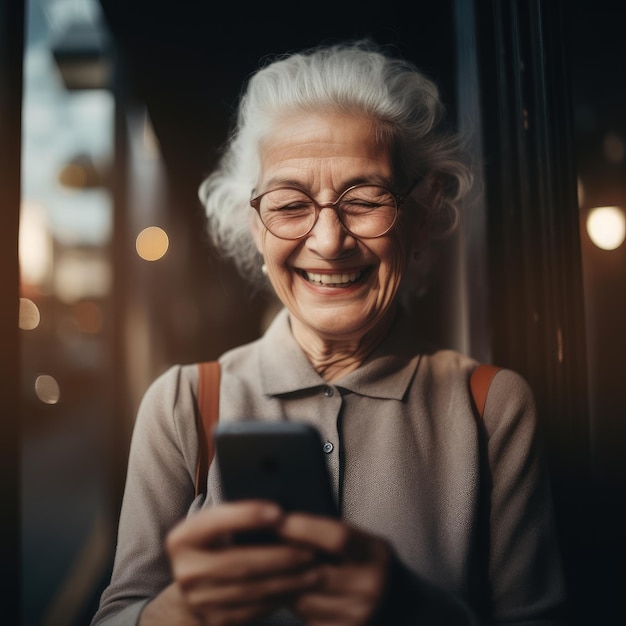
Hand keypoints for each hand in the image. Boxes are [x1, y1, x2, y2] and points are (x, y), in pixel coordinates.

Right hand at [165, 501, 321, 624]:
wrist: (194, 585)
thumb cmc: (216, 544)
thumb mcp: (215, 527)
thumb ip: (237, 516)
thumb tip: (279, 509)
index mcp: (183, 538)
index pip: (216, 522)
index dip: (247, 516)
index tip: (279, 512)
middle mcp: (185, 570)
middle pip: (239, 562)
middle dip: (279, 556)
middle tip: (310, 549)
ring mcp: (198, 600)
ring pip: (251, 589)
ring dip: (287, 580)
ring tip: (313, 570)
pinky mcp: (214, 620)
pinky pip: (254, 609)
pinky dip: (279, 597)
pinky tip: (298, 587)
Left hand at [277, 514, 393, 625]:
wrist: (387, 601)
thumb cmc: (359, 562)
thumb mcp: (355, 540)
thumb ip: (325, 534)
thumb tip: (280, 523)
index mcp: (374, 552)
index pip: (338, 537)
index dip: (304, 528)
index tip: (276, 521)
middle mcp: (371, 585)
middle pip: (314, 573)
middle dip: (285, 562)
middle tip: (263, 550)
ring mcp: (359, 614)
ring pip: (303, 600)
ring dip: (285, 587)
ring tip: (282, 573)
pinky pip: (306, 621)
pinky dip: (293, 607)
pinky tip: (293, 595)